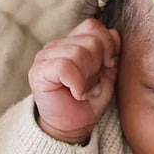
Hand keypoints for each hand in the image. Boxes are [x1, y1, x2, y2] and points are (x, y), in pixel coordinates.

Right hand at [28, 18, 121, 141]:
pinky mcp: (38, 72)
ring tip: (82, 90)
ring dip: (87, 76)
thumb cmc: (88, 101)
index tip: (109, 65)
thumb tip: (115, 34)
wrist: (73, 127)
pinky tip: (77, 94)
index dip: (107, 44)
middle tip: (91, 83)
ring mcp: (45, 57)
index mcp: (72, 42)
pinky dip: (76, 83)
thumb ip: (111, 53)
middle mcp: (56, 46)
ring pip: (77, 52)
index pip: (92, 26)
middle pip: (89, 40)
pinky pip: (64, 66)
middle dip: (98, 64)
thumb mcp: (107, 75)